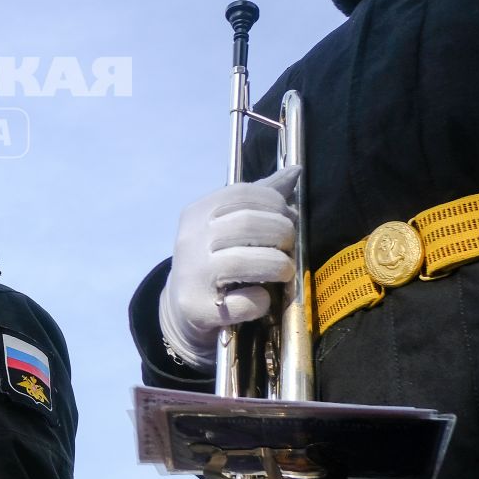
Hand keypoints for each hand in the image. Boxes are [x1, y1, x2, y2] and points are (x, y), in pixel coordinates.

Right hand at [158, 166, 299, 366]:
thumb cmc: (215, 258)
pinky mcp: (199, 308)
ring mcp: (192, 275)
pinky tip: (261, 299)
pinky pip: (246, 301)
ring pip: (245, 262)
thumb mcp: (229, 224)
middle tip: (288, 247)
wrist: (183, 307)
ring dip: (278, 266)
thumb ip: (260, 198)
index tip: (287, 218)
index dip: (275, 203)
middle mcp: (190, 240)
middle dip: (282, 234)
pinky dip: (262, 301)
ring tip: (283, 271)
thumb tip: (296, 170)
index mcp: (197, 213)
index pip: (242, 194)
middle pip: (248, 224)